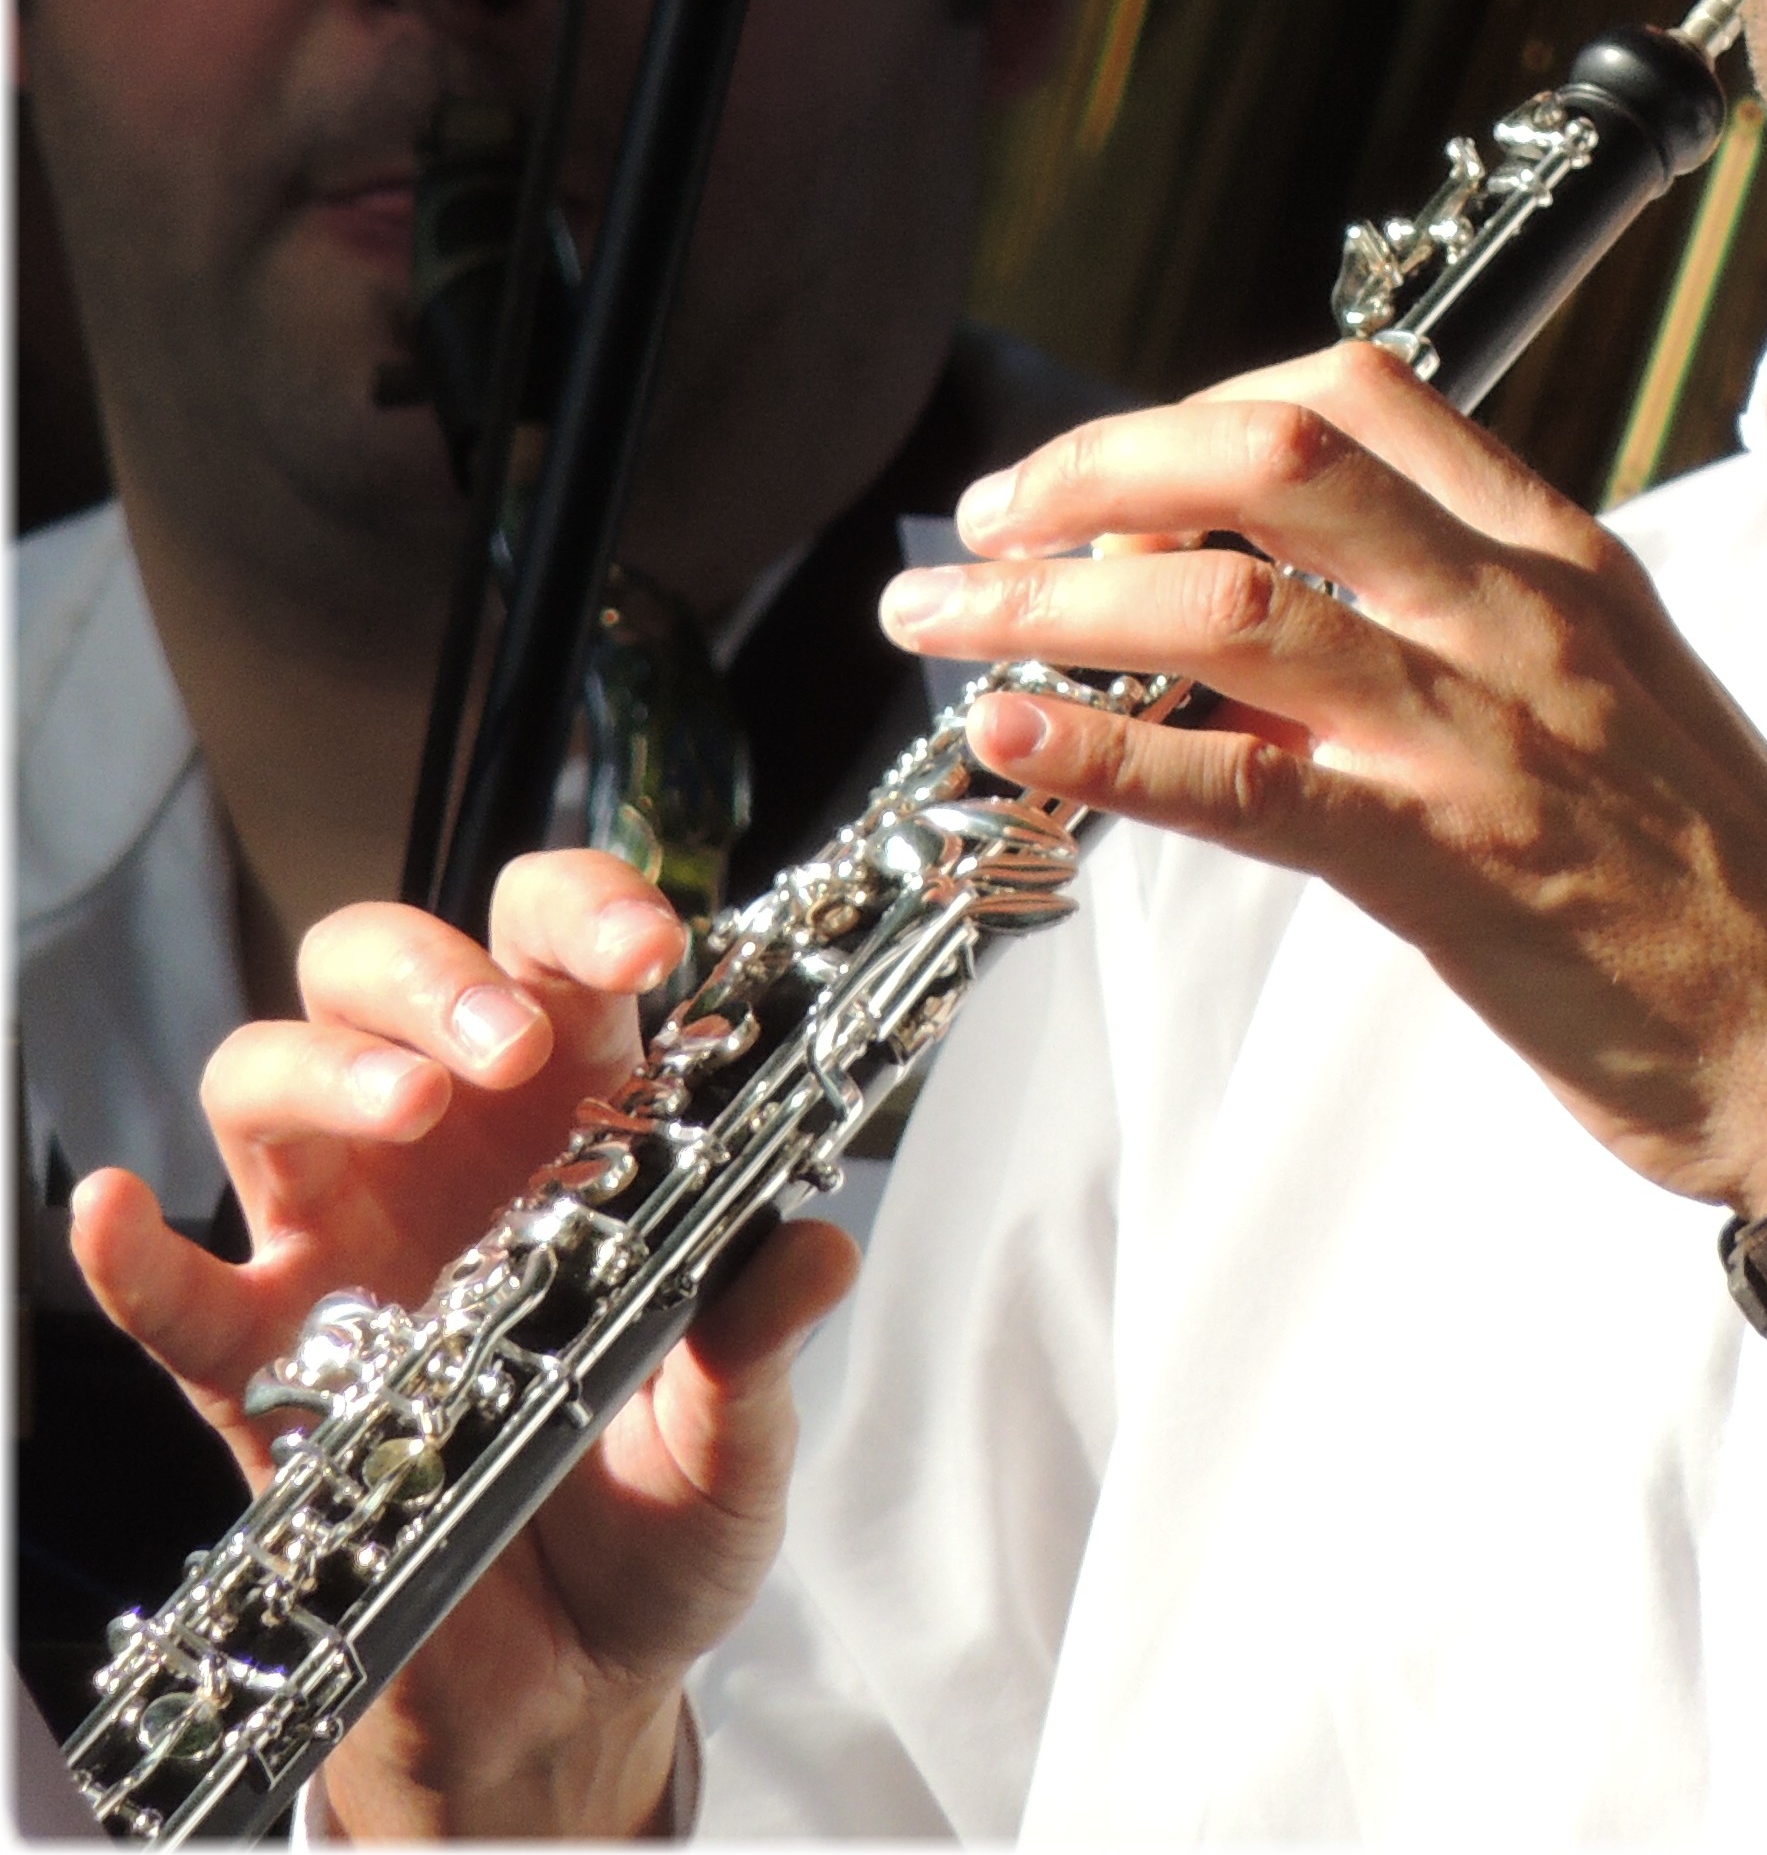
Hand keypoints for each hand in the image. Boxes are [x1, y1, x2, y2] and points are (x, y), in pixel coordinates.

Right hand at [70, 855, 855, 1836]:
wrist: (579, 1682)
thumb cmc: (664, 1514)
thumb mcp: (741, 1432)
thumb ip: (761, 1338)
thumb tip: (819, 1249)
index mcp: (573, 1117)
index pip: (552, 950)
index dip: (586, 913)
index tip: (650, 943)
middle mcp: (443, 1152)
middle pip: (382, 970)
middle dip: (437, 974)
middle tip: (510, 1049)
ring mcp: (337, 1249)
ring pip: (266, 1079)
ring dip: (329, 1068)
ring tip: (415, 1108)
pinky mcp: (258, 1373)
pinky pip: (167, 1295)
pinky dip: (127, 1251)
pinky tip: (118, 1210)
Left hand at [881, 342, 1766, 1228]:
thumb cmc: (1725, 891)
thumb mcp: (1606, 703)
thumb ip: (1458, 637)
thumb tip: (1264, 623)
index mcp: (1561, 558)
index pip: (1358, 392)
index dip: (1197, 405)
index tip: (1108, 465)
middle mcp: (1522, 609)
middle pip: (1268, 455)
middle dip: (1092, 470)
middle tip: (985, 524)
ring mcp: (1488, 728)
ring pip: (1229, 600)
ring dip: (1048, 601)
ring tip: (940, 624)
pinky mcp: (1454, 864)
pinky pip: (1244, 781)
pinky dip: (1104, 752)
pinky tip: (1014, 746)